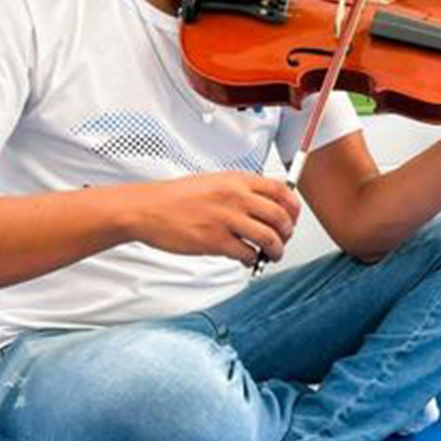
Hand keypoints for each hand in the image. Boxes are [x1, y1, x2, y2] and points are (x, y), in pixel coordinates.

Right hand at [125, 172, 300, 266]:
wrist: (147, 209)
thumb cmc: (177, 197)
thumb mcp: (215, 181)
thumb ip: (241, 190)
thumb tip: (266, 204)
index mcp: (238, 180)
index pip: (281, 191)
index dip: (294, 208)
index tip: (294, 218)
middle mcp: (236, 197)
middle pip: (280, 217)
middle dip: (288, 232)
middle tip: (285, 239)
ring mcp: (226, 219)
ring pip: (269, 238)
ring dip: (276, 250)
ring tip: (273, 254)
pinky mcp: (215, 241)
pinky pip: (247, 254)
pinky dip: (252, 260)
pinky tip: (248, 260)